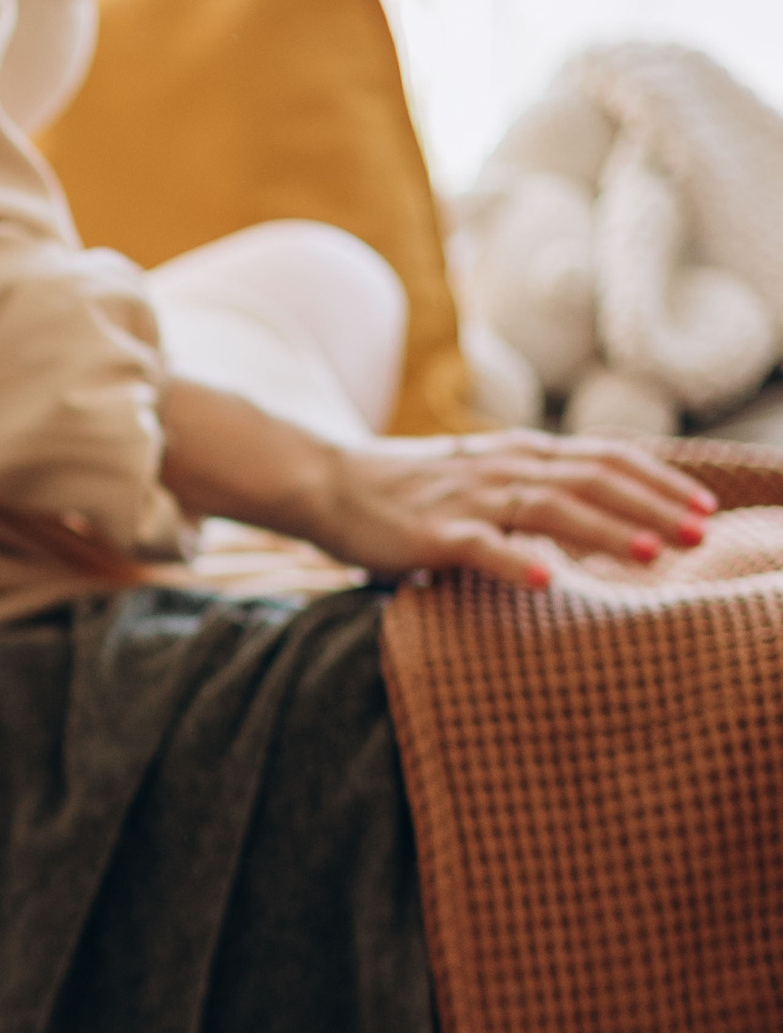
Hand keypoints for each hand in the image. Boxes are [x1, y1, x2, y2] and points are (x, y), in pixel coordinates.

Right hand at [296, 428, 713, 593]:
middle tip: (698, 533)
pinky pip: (481, 547)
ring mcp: (471, 499)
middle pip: (594, 480)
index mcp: (521, 453)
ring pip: (552, 508)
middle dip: (652, 506)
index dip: (660, 481)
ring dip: (606, 531)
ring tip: (650, 554)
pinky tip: (547, 580)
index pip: (606, 458)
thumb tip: (590, 521)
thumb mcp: (483, 478)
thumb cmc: (409, 490)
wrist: (329, 482)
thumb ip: (533, 491)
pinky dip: (515, 561)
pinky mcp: (434, 534)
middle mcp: (505, 467)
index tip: (703, 509)